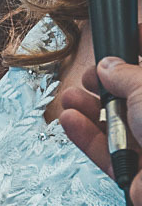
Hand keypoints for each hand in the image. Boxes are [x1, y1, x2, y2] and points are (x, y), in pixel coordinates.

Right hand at [60, 48, 141, 205]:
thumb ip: (123, 74)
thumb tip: (107, 66)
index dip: (140, 48)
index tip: (129, 37)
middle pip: (129, 97)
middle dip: (106, 86)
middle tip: (89, 77)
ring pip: (113, 124)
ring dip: (88, 111)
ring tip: (69, 98)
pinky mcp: (130, 168)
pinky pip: (103, 150)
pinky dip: (84, 136)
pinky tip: (69, 120)